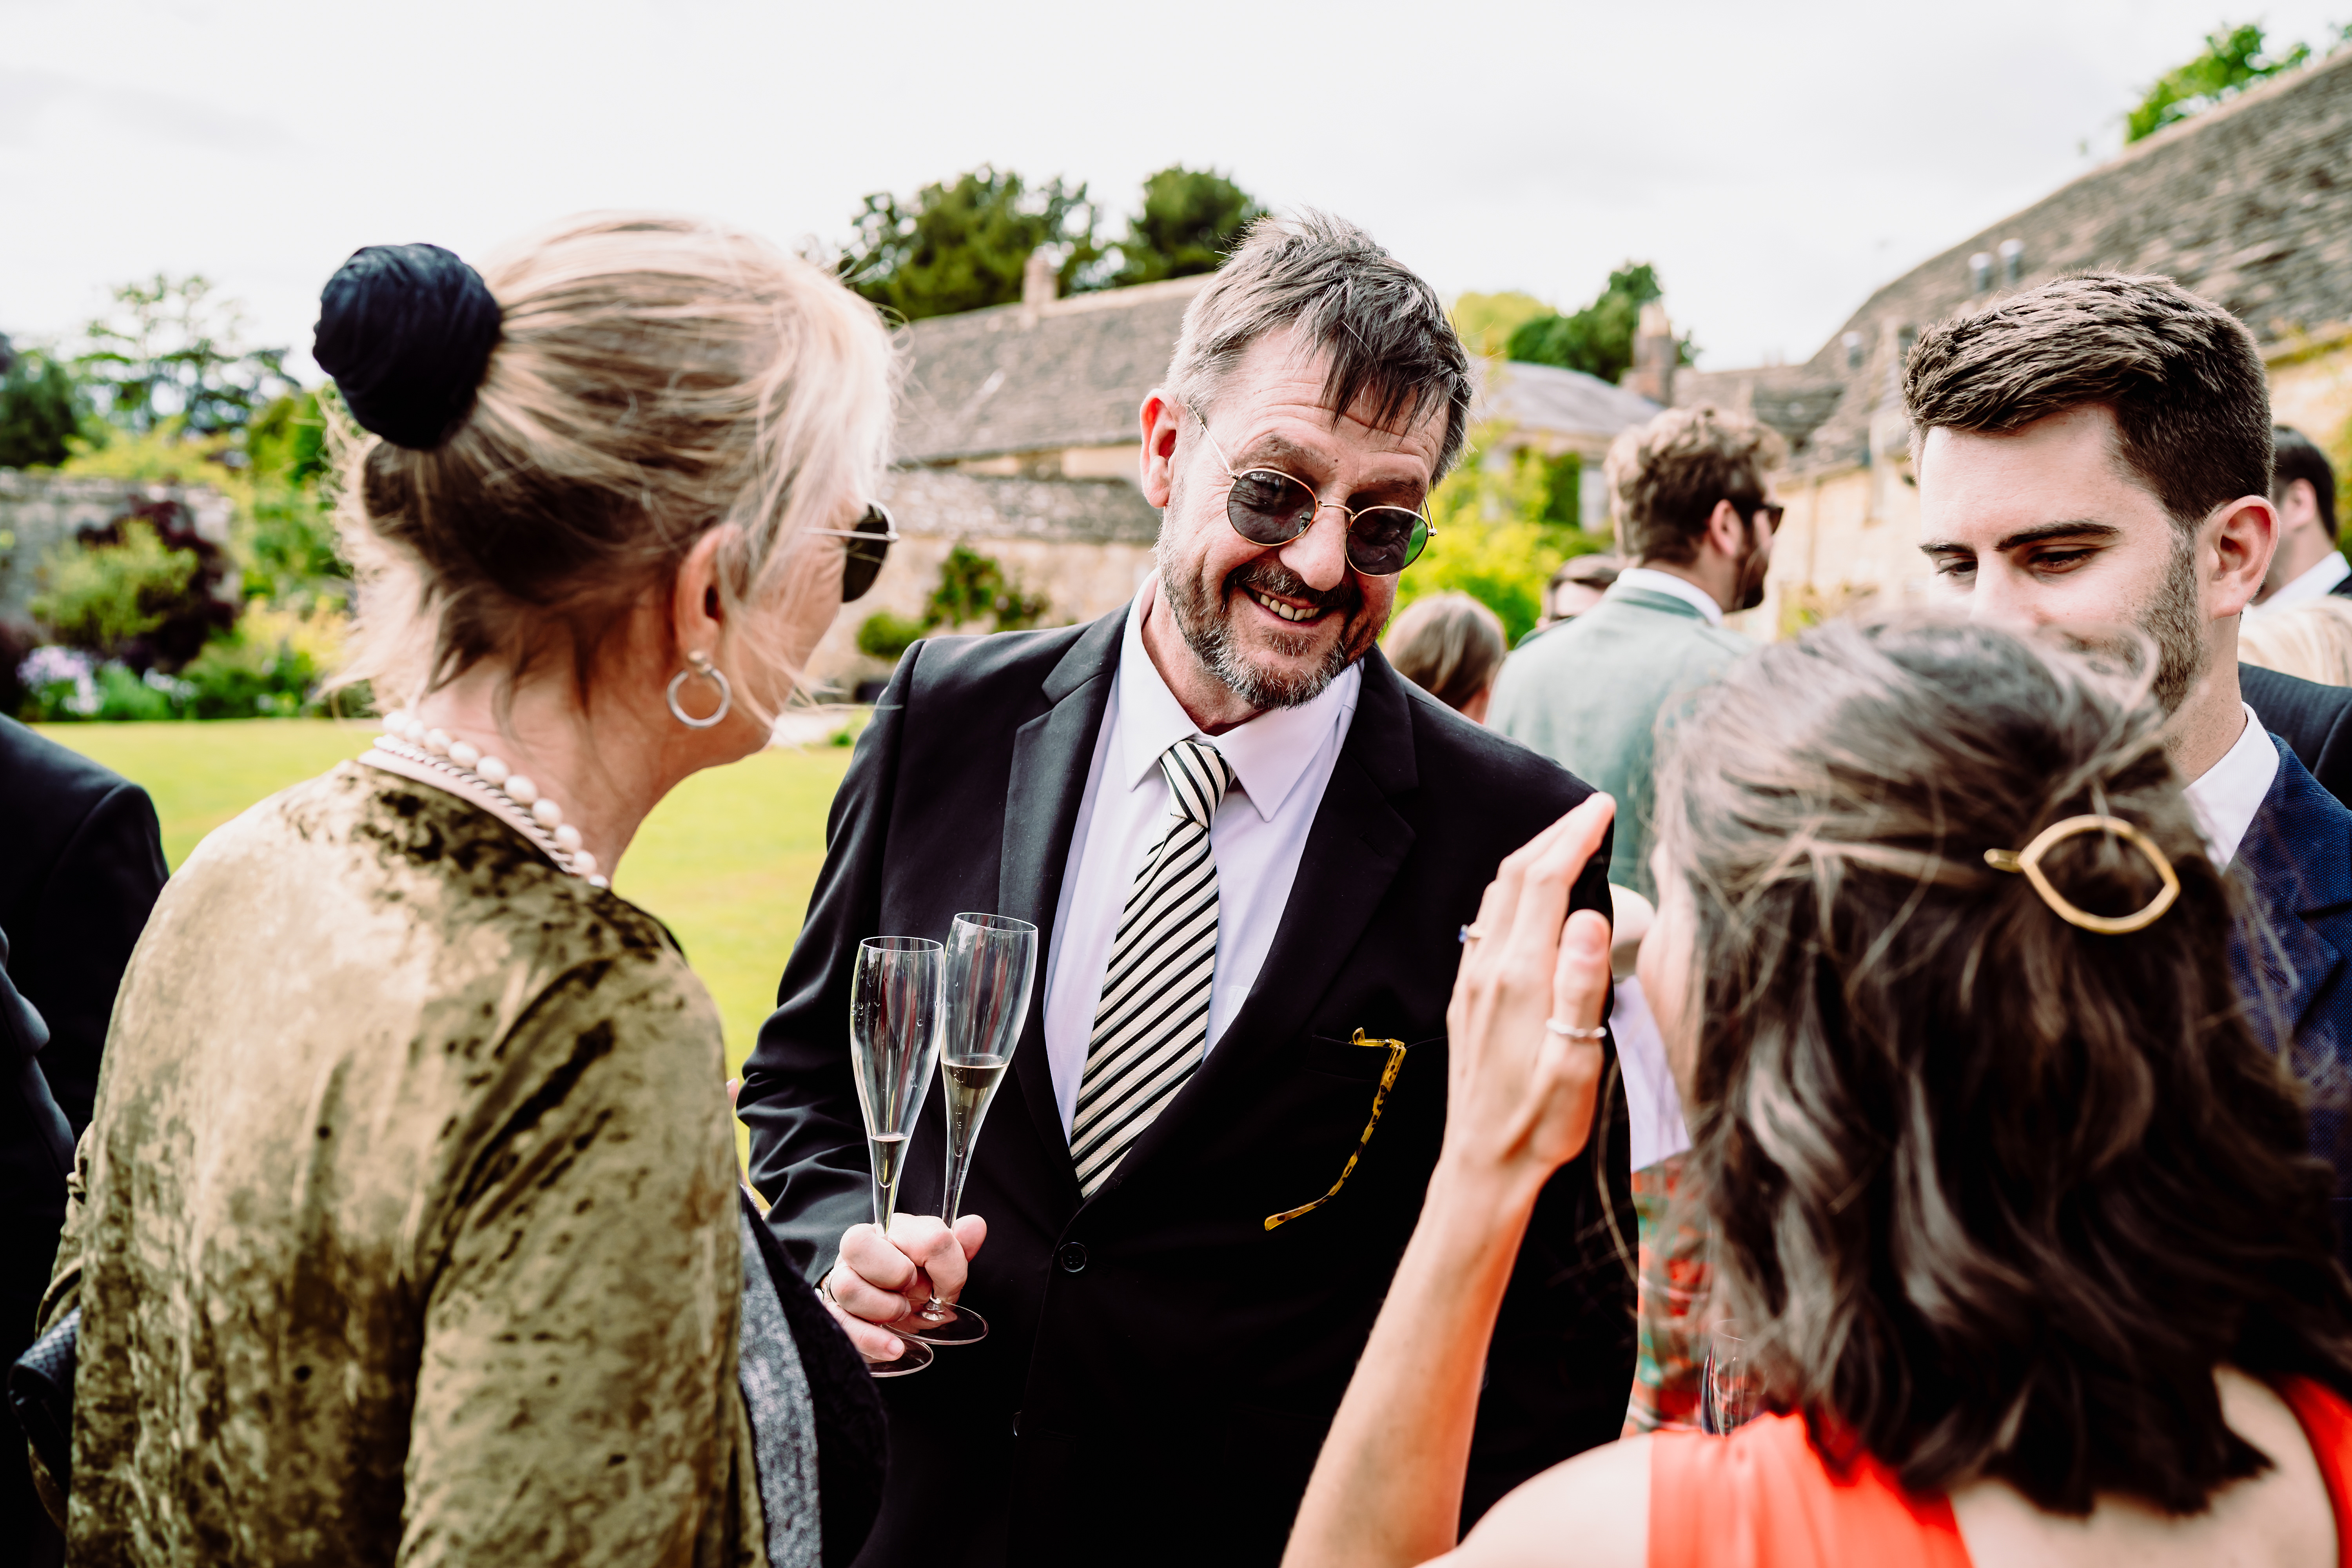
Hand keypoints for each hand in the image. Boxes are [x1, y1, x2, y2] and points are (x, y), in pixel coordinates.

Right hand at [821, 1212, 988, 1360]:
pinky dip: (873, 1340)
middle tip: (916, 1293)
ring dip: (886, 1308)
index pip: (925, 1235)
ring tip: (902, 1315)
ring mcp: (840, 1281)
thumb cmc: (910, 1283)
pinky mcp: (833, 1315)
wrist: (881, 1309)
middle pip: (858, 1243)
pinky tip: (895, 1347)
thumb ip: (956, 1246)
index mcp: (892, 1230)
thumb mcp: (937, 1266)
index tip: (948, 1290)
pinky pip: (842, 1325)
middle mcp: (859, 1251)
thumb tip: (975, 1226)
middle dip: (897, 1274)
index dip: (948, 1268)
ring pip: (848, 1287)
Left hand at [1442, 794, 1615, 1191]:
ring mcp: (1473, 981)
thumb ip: (1582, 985)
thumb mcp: (1576, 1060)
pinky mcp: (1468, 998)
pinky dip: (1516, 890)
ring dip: (1532, 858)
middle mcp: (1489, 969)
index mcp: (1520, 976)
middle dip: (1555, 833)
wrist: (1484, 1164)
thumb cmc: (1540, 1122)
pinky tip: (1533, 897)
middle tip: (1591, 809)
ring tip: (1567, 840)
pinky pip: (1488, 923)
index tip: (1603, 805)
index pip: (1548, 881)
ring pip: (1499, 896)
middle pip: (1518, 875)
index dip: (1576, 835)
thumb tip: (1591, 915)